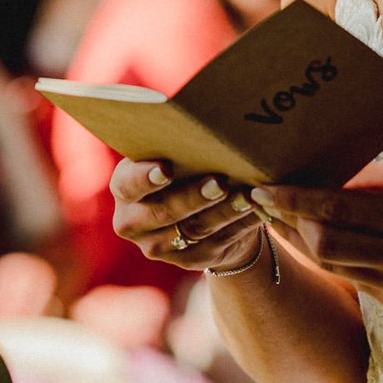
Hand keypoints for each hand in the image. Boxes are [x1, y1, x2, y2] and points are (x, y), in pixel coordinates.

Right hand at [111, 157, 262, 274]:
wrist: (203, 207)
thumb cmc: (186, 166)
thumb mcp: (175, 155)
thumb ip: (178, 146)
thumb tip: (202, 122)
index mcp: (124, 188)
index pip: (127, 184)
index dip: (144, 178)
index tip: (166, 169)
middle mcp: (133, 221)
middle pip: (163, 212)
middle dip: (193, 197)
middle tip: (220, 182)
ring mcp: (158, 246)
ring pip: (194, 230)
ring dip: (224, 212)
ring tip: (247, 196)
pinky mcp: (188, 260)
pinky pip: (216, 244)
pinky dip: (239, 226)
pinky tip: (257, 212)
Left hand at [251, 158, 382, 312]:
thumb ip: (368, 180)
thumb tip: (321, 182)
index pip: (334, 210)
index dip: (292, 199)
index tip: (263, 188)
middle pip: (322, 247)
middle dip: (290, 224)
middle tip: (271, 203)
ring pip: (333, 268)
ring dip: (308, 242)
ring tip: (290, 218)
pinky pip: (354, 279)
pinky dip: (338, 258)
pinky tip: (330, 238)